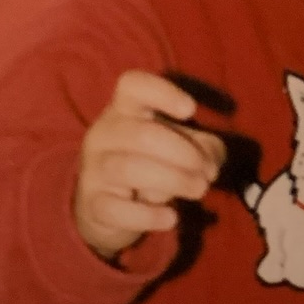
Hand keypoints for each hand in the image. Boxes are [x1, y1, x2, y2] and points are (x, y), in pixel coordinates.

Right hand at [75, 71, 224, 259]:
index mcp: (124, 110)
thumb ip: (205, 148)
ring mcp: (93, 169)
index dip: (162, 92)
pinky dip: (148, 215)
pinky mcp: (93, 205)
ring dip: (173, 181)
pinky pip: (117, 209)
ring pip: (128, 169)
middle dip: (183, 154)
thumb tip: (210, 163)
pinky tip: (171, 217)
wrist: (108, 209)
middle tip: (207, 173)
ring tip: (198, 190)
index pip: (132, 86)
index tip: (190, 110)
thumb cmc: (152, 165)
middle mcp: (103, 134)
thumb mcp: (183, 149)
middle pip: (141, 134)